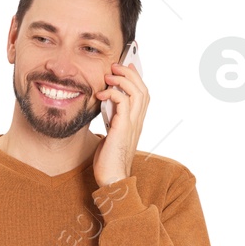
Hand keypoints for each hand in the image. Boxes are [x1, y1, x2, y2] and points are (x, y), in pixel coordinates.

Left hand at [93, 57, 149, 185]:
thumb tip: (106, 107)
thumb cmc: (109, 161)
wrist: (112, 179)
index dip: (136, 79)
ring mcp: (132, 125)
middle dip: (130, 73)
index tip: (125, 68)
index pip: (143, 95)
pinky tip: (101, 94)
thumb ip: (112, 120)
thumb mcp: (111, 135)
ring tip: (109, 75)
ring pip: (138, 93)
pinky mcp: (123, 128)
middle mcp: (138, 122)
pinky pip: (124, 103)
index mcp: (136, 123)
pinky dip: (113, 93)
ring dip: (123, 79)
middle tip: (116, 66)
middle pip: (143, 89)